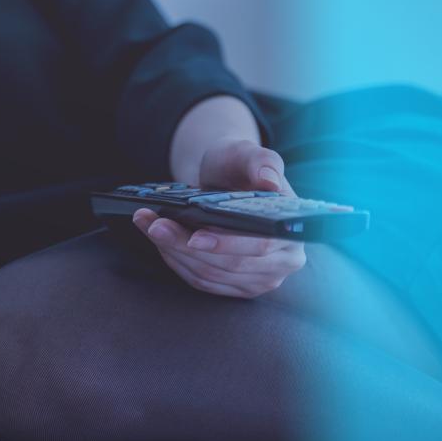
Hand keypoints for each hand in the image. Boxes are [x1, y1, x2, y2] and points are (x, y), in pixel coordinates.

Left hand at [133, 138, 306, 297]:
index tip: (193, 237)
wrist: (226, 181)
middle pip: (228, 265)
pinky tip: (159, 239)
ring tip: (149, 225)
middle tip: (155, 225)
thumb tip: (269, 182)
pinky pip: (200, 280)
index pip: (260, 245)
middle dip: (185, 245)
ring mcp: (259, 278)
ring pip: (209, 275)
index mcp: (293, 231)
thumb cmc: (239, 167)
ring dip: (173, 252)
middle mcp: (284, 261)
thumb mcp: (248, 154)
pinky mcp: (235, 286)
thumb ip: (262, 162)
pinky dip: (175, 260)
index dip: (225, 244)